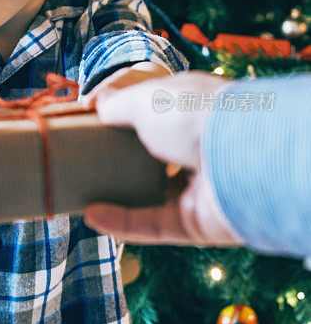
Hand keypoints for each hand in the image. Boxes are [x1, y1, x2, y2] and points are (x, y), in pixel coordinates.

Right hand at [83, 71, 241, 247]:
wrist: (243, 157)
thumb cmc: (195, 114)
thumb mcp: (145, 98)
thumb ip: (116, 104)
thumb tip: (96, 106)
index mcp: (188, 109)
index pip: (150, 111)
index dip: (119, 116)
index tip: (86, 121)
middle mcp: (196, 146)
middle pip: (150, 156)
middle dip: (117, 160)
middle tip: (81, 160)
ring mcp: (197, 187)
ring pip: (150, 195)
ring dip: (116, 196)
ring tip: (80, 192)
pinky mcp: (195, 223)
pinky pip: (153, 225)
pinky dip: (121, 222)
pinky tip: (92, 215)